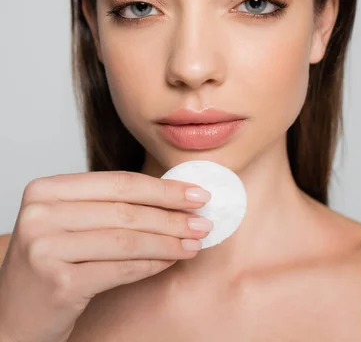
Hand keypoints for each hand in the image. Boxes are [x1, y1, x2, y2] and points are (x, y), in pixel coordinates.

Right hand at [0, 171, 212, 341]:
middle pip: (124, 210)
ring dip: (168, 241)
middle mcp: (41, 213)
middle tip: (204, 219)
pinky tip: (171, 261)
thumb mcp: (70, 223)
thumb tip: (174, 196)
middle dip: (172, 215)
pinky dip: (151, 264)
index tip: (196, 192)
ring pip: (126, 239)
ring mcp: (46, 247)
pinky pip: (119, 269)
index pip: (117, 182)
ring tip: (195, 241)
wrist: (12, 315)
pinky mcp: (58, 281)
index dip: (162, 188)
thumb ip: (110, 206)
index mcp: (46, 189)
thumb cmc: (50, 263)